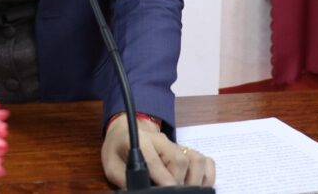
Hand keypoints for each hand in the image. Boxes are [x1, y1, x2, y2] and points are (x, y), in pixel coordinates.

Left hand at [101, 114, 215, 188]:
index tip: (168, 189)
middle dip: (179, 181)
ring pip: (196, 159)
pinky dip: (206, 176)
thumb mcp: (111, 164)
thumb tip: (137, 191)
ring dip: (194, 180)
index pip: (154, 159)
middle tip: (170, 192)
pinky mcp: (187, 150)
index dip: (163, 176)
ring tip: (184, 190)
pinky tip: (197, 185)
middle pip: (180, 159)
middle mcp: (162, 141)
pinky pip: (205, 161)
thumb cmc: (118, 148)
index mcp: (140, 141)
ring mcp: (177, 144)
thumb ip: (123, 179)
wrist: (126, 130)